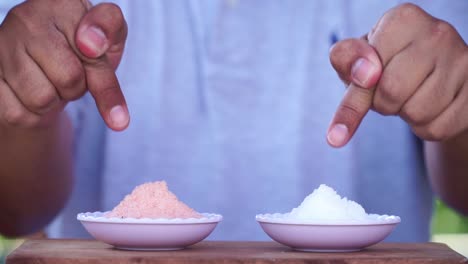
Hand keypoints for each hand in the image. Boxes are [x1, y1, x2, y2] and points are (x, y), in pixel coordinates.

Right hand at [0, 0, 128, 130]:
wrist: (47, 64)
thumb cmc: (84, 48)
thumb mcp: (109, 39)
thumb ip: (111, 33)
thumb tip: (92, 45)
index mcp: (60, 3)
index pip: (92, 48)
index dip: (104, 78)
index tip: (103, 80)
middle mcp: (25, 18)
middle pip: (69, 79)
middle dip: (78, 87)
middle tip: (72, 75)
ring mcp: (1, 45)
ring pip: (42, 100)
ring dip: (54, 101)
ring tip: (51, 82)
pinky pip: (18, 113)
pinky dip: (32, 114)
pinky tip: (30, 94)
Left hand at [328, 3, 467, 146]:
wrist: (424, 78)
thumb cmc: (381, 66)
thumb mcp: (354, 60)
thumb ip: (345, 59)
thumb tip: (365, 75)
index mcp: (403, 19)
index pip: (369, 73)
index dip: (359, 92)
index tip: (363, 88)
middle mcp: (438, 33)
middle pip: (392, 92)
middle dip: (381, 103)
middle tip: (387, 93)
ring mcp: (463, 61)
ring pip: (417, 113)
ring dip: (404, 115)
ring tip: (410, 96)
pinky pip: (436, 129)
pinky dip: (423, 127)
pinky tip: (429, 107)